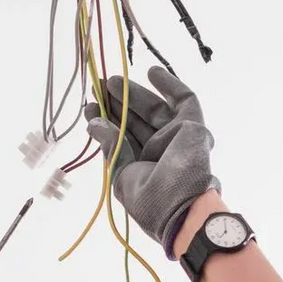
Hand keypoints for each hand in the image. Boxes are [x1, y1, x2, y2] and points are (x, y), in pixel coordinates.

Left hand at [83, 66, 219, 249]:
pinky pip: (185, 101)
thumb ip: (111, 146)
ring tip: (110, 81)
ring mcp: (176, 139)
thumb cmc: (150, 202)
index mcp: (142, 169)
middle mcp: (159, 153)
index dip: (105, 122)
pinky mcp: (192, 127)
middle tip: (99, 87)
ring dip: (133, 94)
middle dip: (117, 104)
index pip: (121, 139)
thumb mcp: (121, 175)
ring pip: (154, 110)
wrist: (182, 209)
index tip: (90, 107)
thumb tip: (95, 122)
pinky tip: (152, 72)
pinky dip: (171, 85)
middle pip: (136, 122)